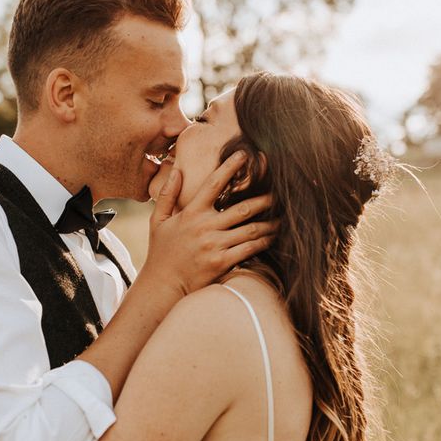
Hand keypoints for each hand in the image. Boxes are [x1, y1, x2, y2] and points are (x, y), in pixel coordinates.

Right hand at [144, 151, 276, 295]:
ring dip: (269, 223)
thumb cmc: (161, 253)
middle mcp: (205, 227)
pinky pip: (249, 249)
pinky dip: (263, 242)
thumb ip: (167, 195)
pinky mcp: (221, 263)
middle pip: (242, 208)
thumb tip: (176, 170)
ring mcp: (214, 245)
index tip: (244, 154)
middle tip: (279, 193)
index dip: (230, 167)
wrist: (162, 285)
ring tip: (281, 218)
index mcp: (191, 213)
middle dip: (264, 199)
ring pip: (250, 230)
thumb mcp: (158, 221)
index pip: (213, 184)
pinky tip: (272, 238)